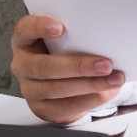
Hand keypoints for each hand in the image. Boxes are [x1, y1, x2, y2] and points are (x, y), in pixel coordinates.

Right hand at [10, 14, 125, 124]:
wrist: (59, 81)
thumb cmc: (63, 50)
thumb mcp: (65, 36)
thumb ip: (75, 31)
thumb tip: (107, 31)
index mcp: (24, 39)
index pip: (25, 29)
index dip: (40, 28)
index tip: (61, 27)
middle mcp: (22, 64)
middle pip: (43, 67)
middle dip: (78, 67)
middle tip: (105, 64)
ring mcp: (29, 88)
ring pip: (55, 89)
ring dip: (89, 85)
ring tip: (113, 80)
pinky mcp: (42, 108)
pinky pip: (64, 107)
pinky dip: (89, 100)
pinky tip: (105, 92)